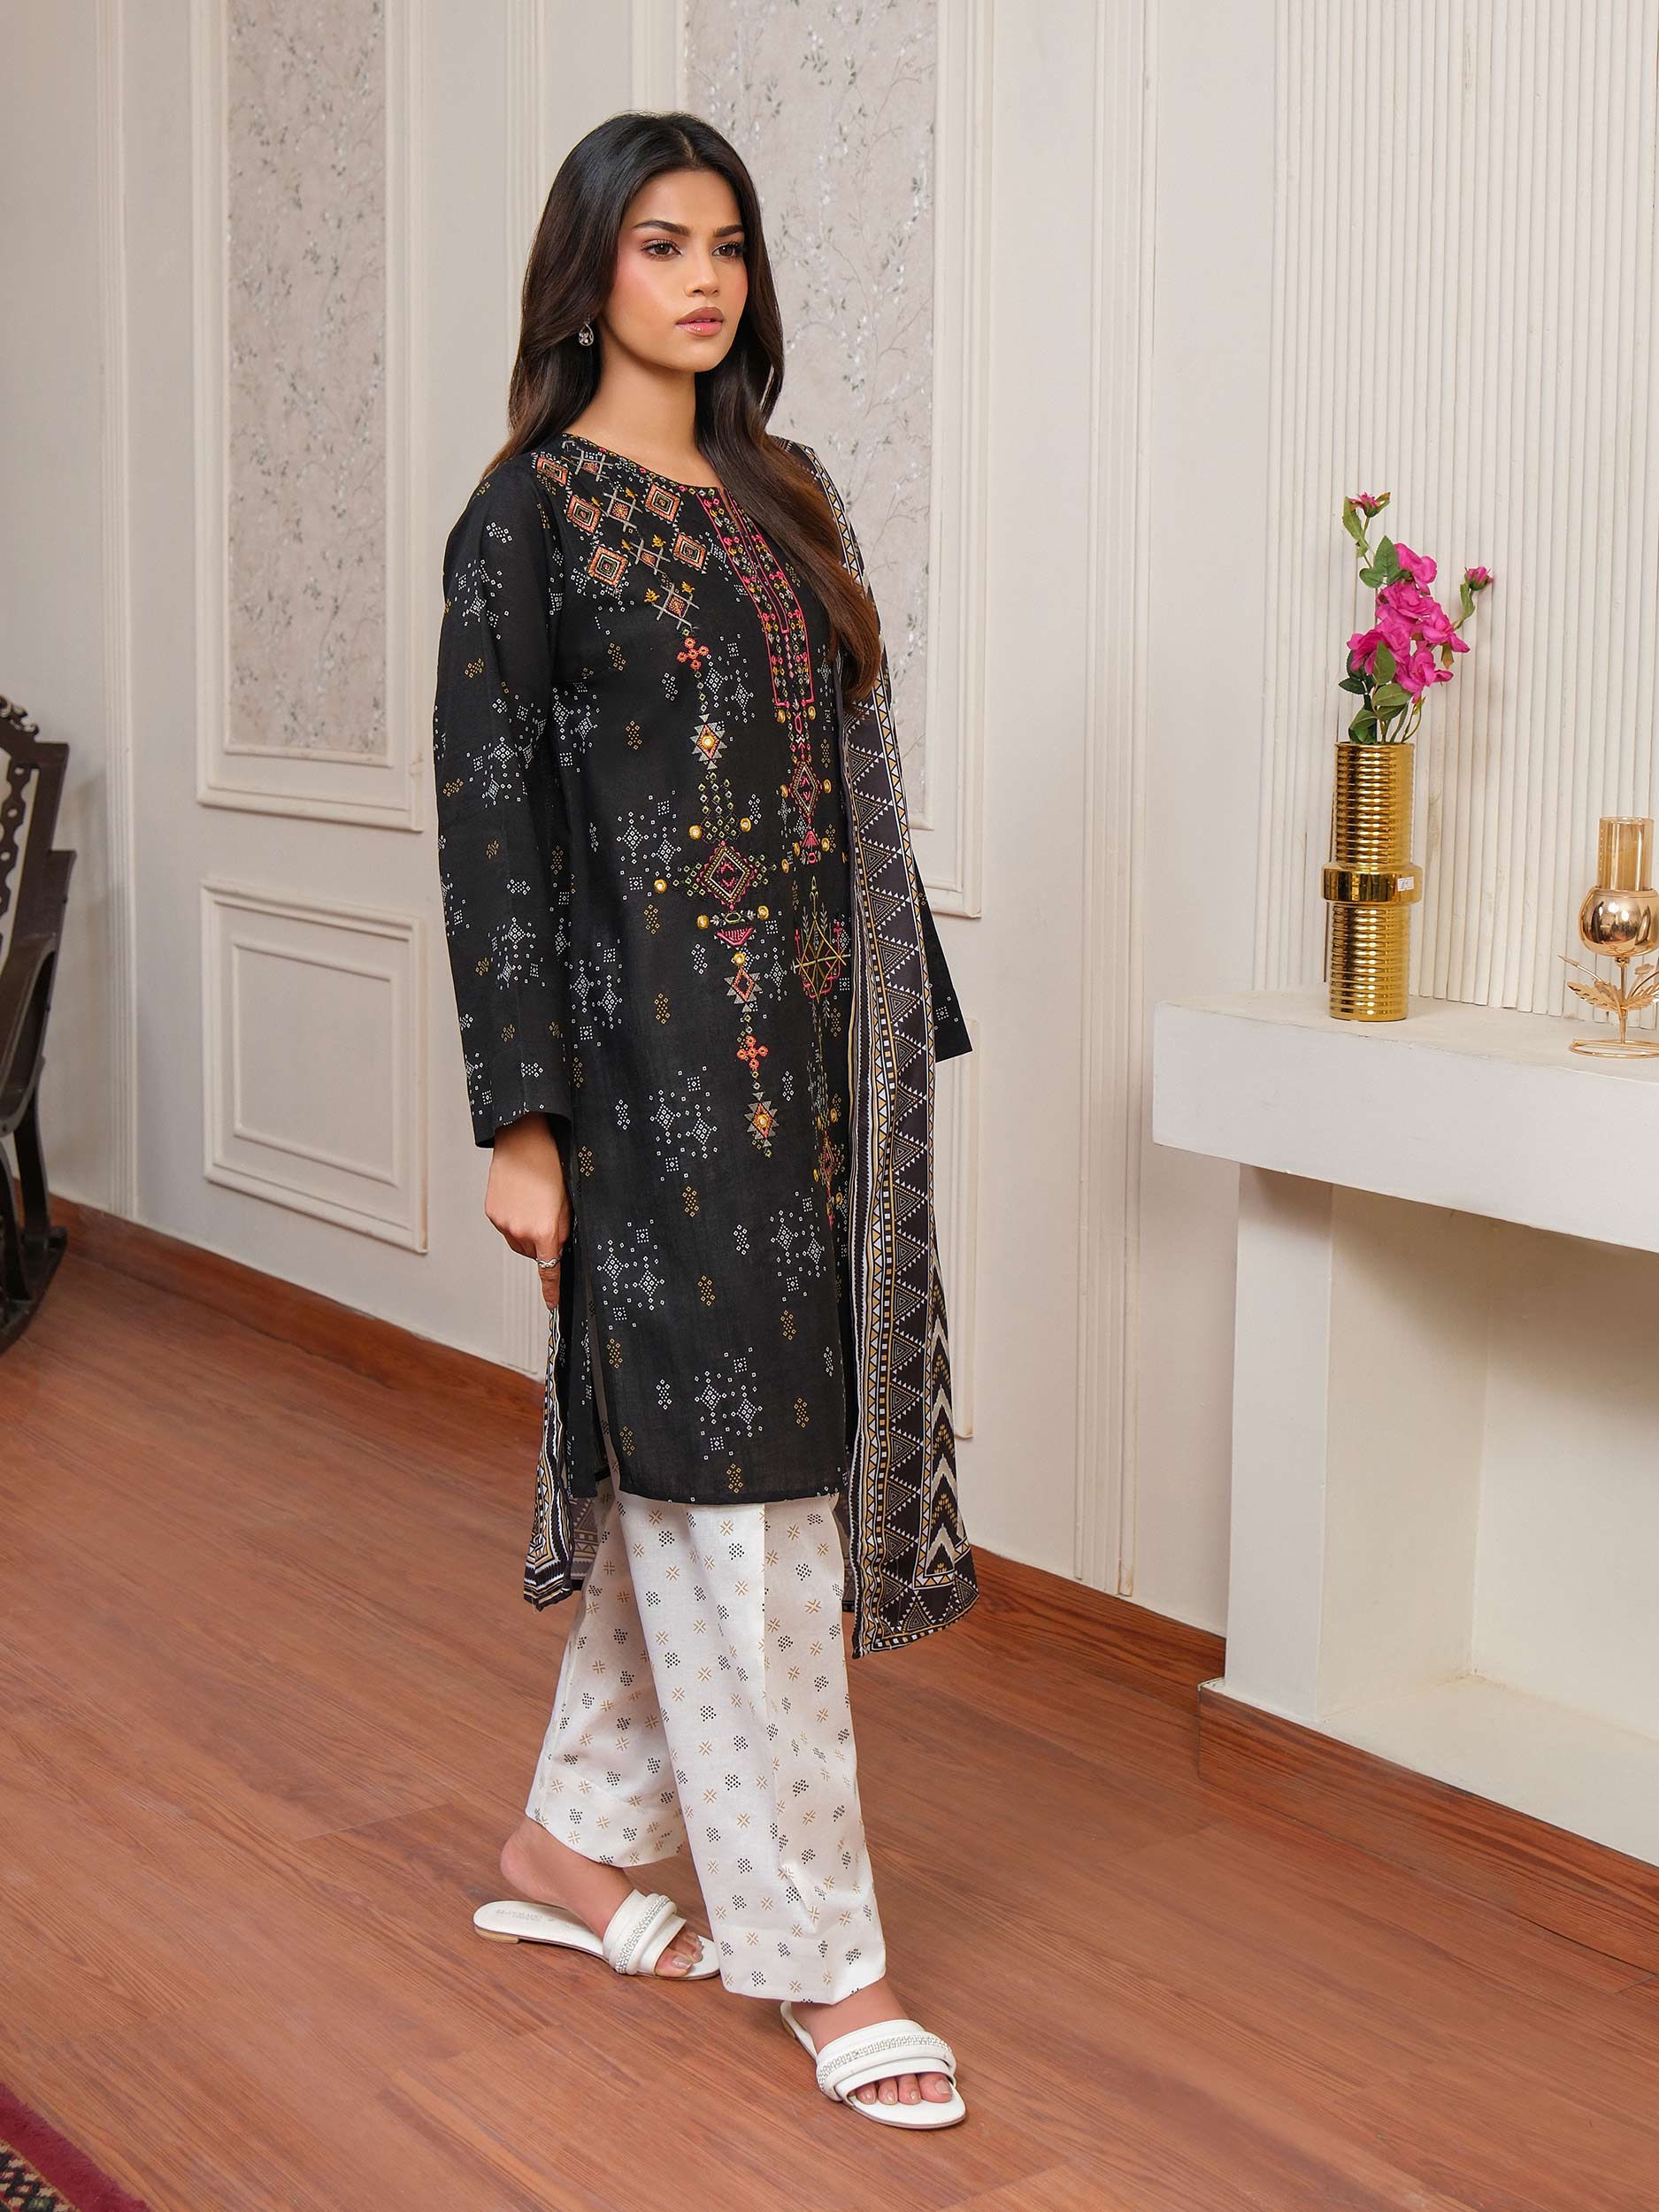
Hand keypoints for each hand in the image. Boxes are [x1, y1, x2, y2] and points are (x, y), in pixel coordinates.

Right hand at [485, 1114, 570, 1310]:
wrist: (524, 1142)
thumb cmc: (551, 1167)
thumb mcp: (568, 1202)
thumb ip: (563, 1231)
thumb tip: (557, 1249)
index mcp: (546, 1230)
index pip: (549, 1270)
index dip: (551, 1290)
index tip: (552, 1305)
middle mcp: (522, 1231)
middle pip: (533, 1253)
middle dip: (541, 1242)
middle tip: (548, 1215)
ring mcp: (503, 1223)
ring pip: (518, 1242)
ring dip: (526, 1232)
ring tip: (533, 1203)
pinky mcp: (491, 1213)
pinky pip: (505, 1227)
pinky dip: (514, 1220)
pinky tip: (520, 1199)